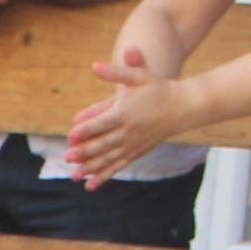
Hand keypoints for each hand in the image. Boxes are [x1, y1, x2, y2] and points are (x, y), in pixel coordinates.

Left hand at [66, 46, 191, 184]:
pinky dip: (105, 175)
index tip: (71, 135)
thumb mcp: (139, 75)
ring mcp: (134, 144)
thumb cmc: (158, 88)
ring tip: (74, 176)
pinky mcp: (138, 152)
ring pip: (110, 158)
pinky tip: (91, 184)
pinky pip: (119, 165)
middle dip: (86, 152)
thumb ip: (117, 71)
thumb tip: (95, 65)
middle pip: (105, 143)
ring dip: (92, 168)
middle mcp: (130, 131)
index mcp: (127, 113)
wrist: (183, 107)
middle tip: (67, 158)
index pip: (104, 122)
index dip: (87, 129)